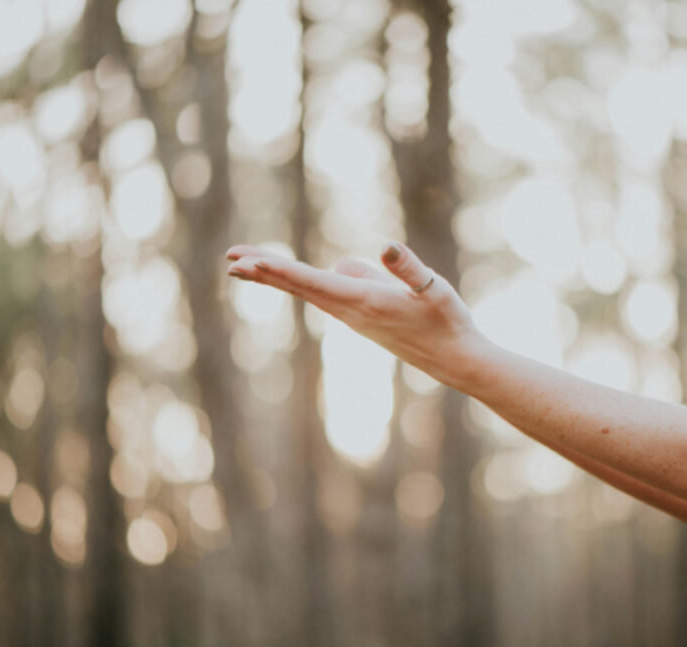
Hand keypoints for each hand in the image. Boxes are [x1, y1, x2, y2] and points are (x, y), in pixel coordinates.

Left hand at [225, 241, 486, 385]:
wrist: (456, 360)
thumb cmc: (448, 322)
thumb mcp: (434, 289)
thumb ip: (409, 269)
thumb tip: (385, 247)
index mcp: (364, 301)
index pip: (313, 282)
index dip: (279, 270)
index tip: (249, 263)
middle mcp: (351, 311)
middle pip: (299, 287)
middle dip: (264, 272)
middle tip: (230, 260)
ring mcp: (354, 316)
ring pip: (308, 290)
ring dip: (276, 276)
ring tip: (247, 264)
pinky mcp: (361, 317)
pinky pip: (323, 294)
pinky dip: (299, 282)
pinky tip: (297, 275)